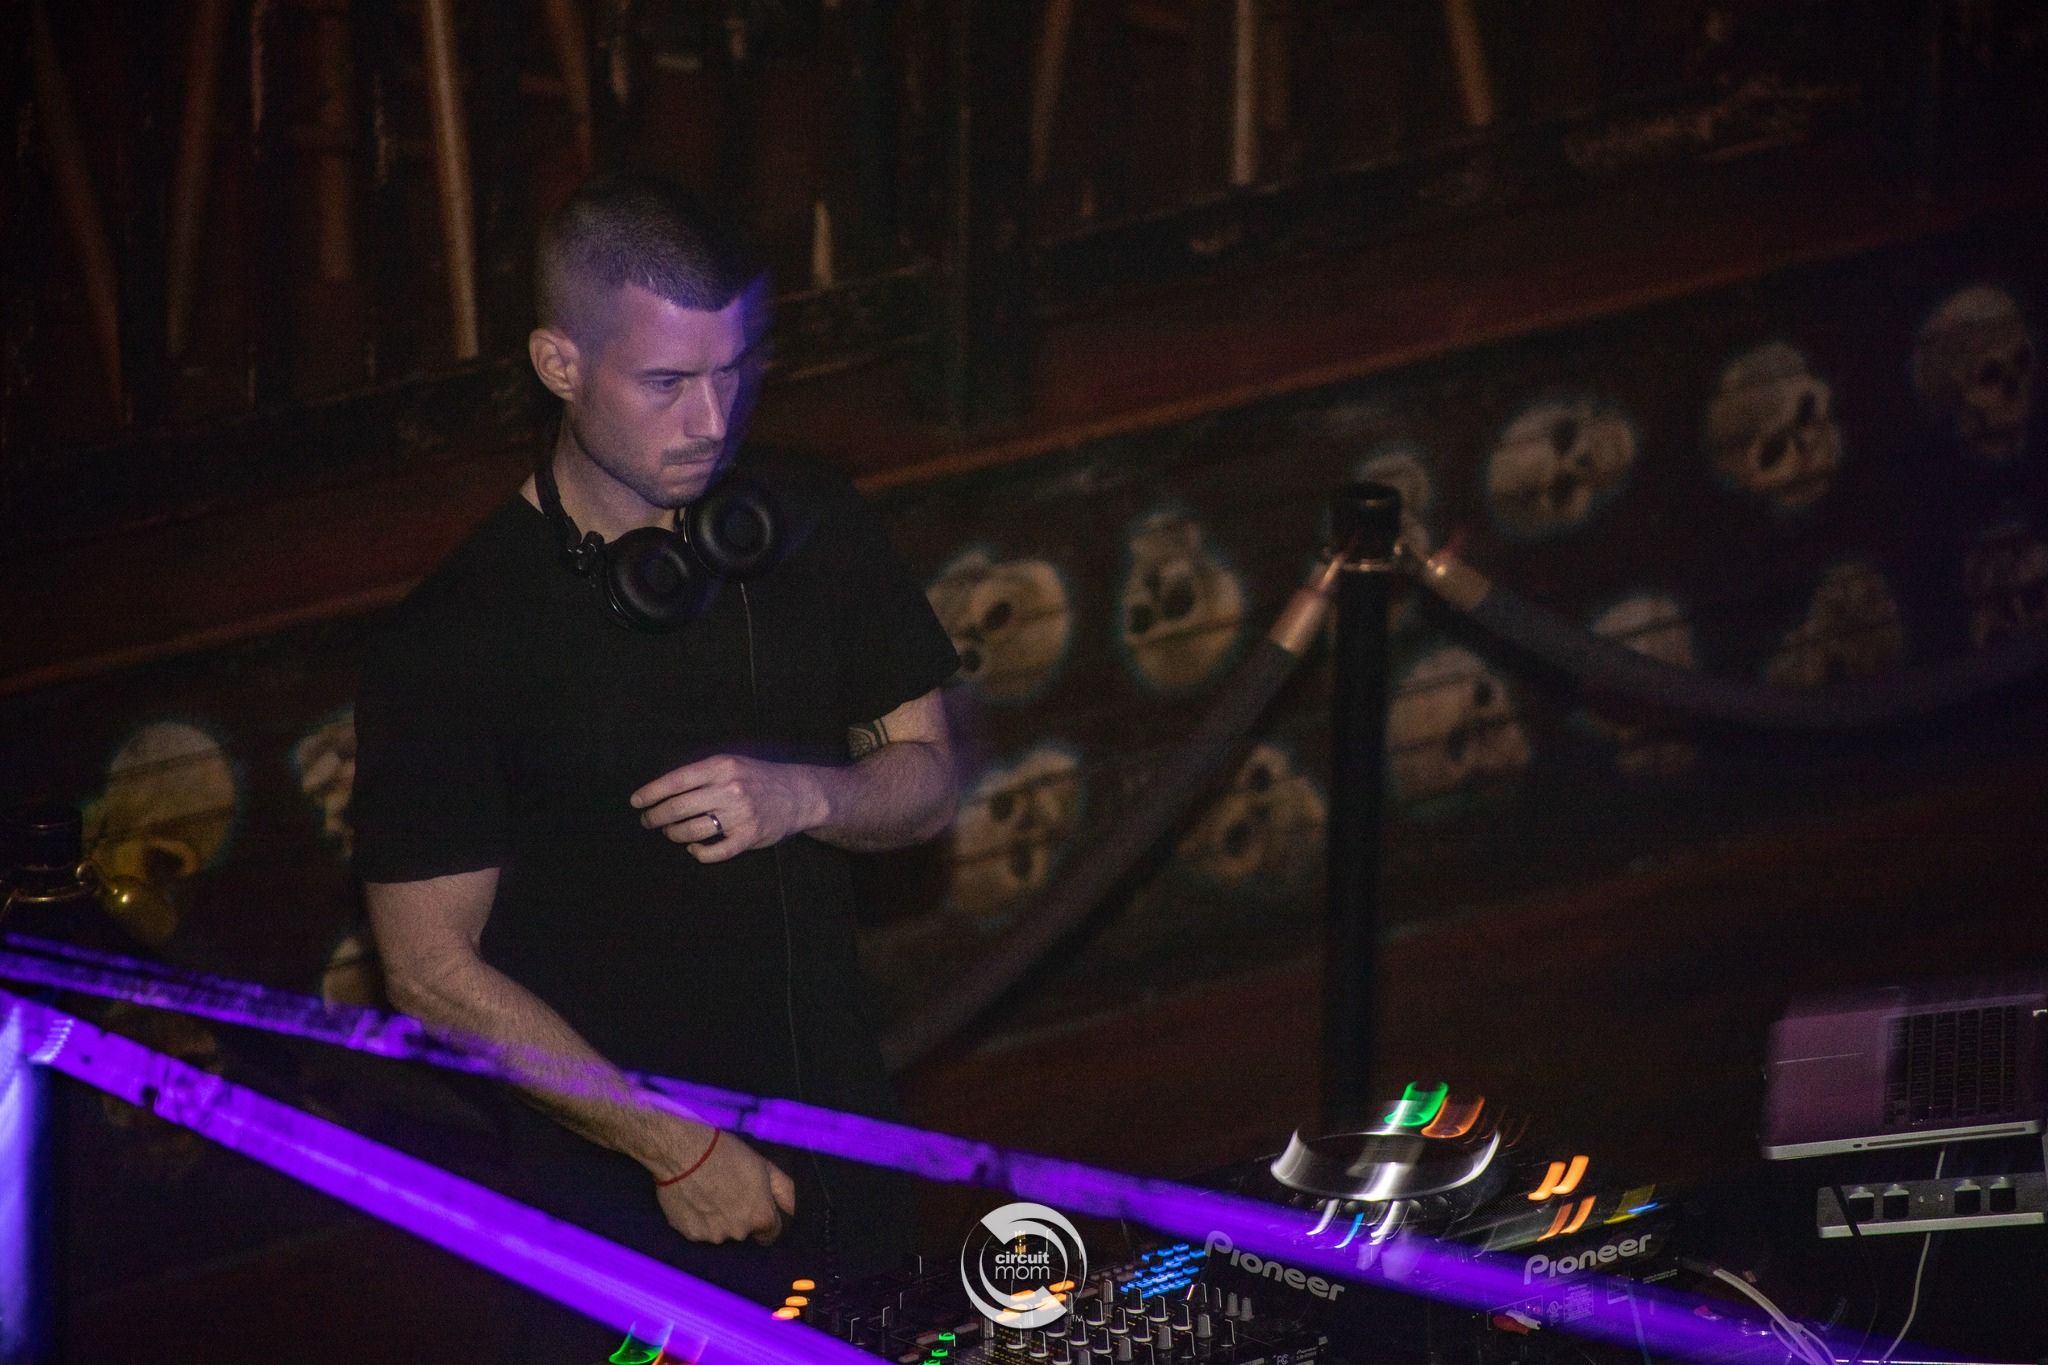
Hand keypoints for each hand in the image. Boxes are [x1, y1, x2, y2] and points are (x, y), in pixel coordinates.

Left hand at [630, 754, 825, 863]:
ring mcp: (740, 815)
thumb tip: (662, 791)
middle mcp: (730, 789)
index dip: (651, 792)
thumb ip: (701, 774)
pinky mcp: (749, 837)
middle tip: (648, 821)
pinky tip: (694, 848)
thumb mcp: (732, 763)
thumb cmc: (757, 778)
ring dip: (674, 834)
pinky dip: (698, 852)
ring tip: (670, 833)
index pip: (676, 780)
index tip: (636, 802)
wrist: (799, 794)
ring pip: (691, 831)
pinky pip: (714, 852)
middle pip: (678, 808)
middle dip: (656, 817)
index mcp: (722, 766)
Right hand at [652, 1128, 796, 1244]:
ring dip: (718, 1219)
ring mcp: (712, 1236)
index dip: (765, 1216)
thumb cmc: (727, 1154)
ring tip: (708, 1193)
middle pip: (745, 1231)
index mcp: (760, 1217)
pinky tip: (693, 1199)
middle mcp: (738, 1233)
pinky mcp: (689, 1234)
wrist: (682, 1151)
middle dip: (741, 1216)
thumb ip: (785, 1191)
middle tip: (729, 1191)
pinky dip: (698, 1219)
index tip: (754, 1202)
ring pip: (721, 1232)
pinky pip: (699, 1230)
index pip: (771, 1232)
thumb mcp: (765, 1166)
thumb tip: (796, 1209)